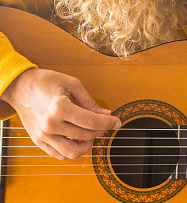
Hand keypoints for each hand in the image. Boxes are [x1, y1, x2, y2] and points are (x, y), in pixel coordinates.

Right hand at [0, 68, 120, 159]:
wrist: (20, 87)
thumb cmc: (45, 82)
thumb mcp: (72, 84)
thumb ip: (90, 102)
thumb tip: (106, 114)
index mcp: (60, 107)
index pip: (91, 121)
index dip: (108, 123)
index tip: (117, 122)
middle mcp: (51, 124)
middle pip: (85, 135)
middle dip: (101, 130)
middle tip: (106, 123)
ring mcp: (43, 135)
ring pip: (73, 152)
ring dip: (87, 145)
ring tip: (91, 134)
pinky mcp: (38, 141)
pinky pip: (59, 154)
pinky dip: (72, 151)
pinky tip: (78, 139)